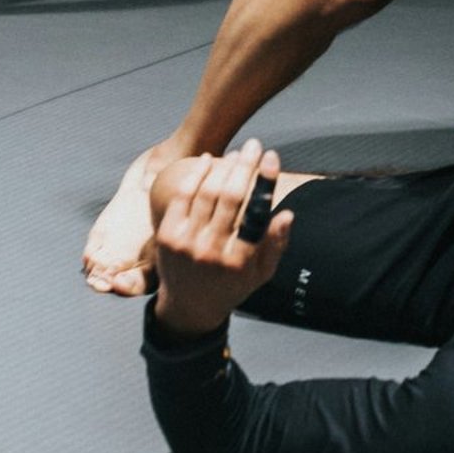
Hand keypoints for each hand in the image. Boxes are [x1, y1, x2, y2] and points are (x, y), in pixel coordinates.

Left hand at [153, 142, 292, 338]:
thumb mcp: (261, 274)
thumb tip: (286, 213)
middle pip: (232, 197)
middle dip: (245, 165)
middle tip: (254, 145)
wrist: (188, 307)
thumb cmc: (231, 286)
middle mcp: (212, 251)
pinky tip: (208, 160)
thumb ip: (276, 245)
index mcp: (239, 260)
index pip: (256, 212)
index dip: (265, 181)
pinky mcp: (167, 235)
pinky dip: (197, 175)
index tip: (272, 157)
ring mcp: (186, 242)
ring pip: (208, 193)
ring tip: (237, 153)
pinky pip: (183, 196)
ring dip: (224, 167)